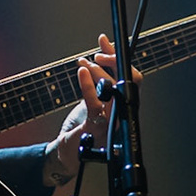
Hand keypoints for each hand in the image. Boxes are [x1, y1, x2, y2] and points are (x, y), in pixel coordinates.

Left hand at [46, 34, 138, 182]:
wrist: (68, 154)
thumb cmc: (81, 128)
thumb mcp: (92, 99)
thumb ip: (97, 83)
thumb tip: (95, 57)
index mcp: (122, 105)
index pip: (128, 76)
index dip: (117, 57)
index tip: (105, 41)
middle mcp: (121, 112)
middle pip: (128, 80)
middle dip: (113, 61)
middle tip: (98, 53)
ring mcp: (111, 120)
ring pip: (112, 89)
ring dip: (99, 72)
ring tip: (84, 64)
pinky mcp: (97, 126)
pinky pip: (95, 101)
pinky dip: (88, 84)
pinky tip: (82, 72)